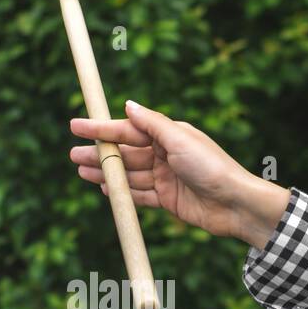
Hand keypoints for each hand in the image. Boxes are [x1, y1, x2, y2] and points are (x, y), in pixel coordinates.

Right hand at [69, 100, 290, 247]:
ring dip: (105, 174)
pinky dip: (121, 193)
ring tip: (81, 172)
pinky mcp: (168, 200)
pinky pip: (139, 195)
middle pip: (125, 153)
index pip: (127, 129)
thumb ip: (152, 123)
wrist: (235, 204)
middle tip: (72, 154)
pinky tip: (104, 190)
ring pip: (128, 174)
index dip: (101, 128)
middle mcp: (166, 154)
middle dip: (99, 154)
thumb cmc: (212, 167)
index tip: (75, 125)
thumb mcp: (180, 139)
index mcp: (169, 135)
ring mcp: (166, 178)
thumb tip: (128, 104)